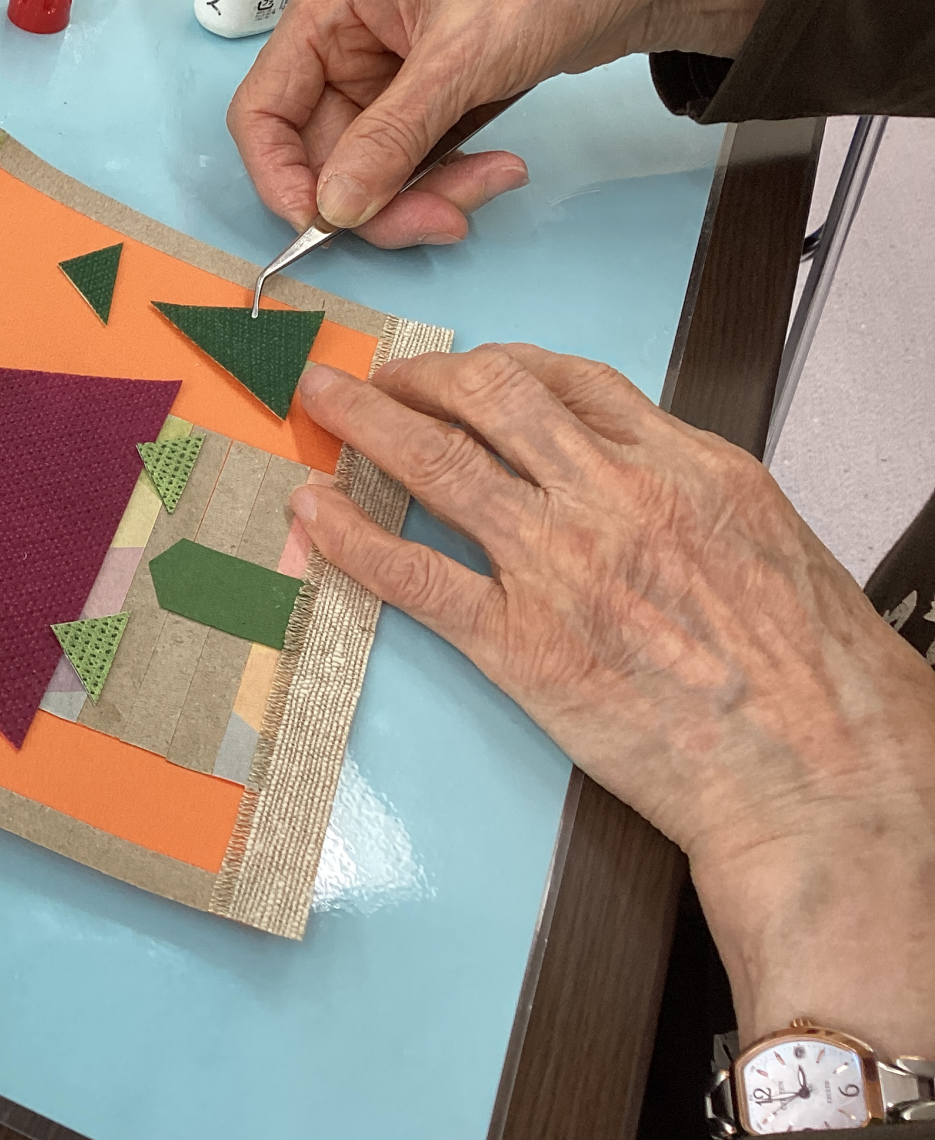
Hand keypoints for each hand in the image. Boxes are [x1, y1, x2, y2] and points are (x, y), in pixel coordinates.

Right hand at [227, 0, 791, 246]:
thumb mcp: (462, 58)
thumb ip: (390, 138)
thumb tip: (335, 207)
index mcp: (329, 6)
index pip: (264, 109)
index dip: (282, 176)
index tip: (322, 226)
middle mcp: (344, 41)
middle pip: (322, 154)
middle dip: (380, 197)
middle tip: (440, 219)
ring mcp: (384, 75)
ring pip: (370, 171)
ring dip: (426, 194)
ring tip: (492, 182)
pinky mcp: (424, 100)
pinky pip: (411, 165)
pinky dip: (449, 180)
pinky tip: (498, 170)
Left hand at [290, 347, 934, 1053]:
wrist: (819, 774)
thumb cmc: (812, 678)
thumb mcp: (770, 538)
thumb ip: (689, 493)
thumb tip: (636, 471)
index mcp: (686, 465)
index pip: (568, 381)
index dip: (497, 364)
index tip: (462, 369)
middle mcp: (616, 498)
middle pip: (491, 397)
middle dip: (421, 374)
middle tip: (379, 376)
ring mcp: (561, 567)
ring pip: (439, 462)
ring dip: (367, 423)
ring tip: (324, 404)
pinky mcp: (521, 644)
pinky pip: (415, 573)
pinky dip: (354, 536)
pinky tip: (319, 516)